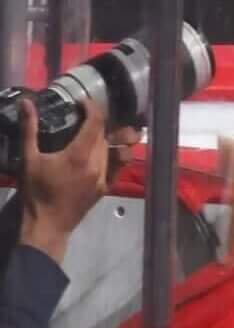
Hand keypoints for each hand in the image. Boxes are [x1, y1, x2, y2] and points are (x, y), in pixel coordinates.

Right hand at [18, 107, 112, 263]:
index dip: (92, 108)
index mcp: (79, 155)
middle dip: (94, 122)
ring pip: (110, 149)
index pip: (96, 123)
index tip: (82, 102)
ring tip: (86, 133)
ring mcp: (104, 177)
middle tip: (80, 116)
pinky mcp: (106, 187)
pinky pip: (113, 164)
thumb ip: (30, 129)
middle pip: (104, 134)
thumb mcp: (29, 159)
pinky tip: (94, 152)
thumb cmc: (35, 192)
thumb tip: (27, 103)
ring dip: (101, 138)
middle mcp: (98, 164)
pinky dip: (106, 154)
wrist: (47, 225)